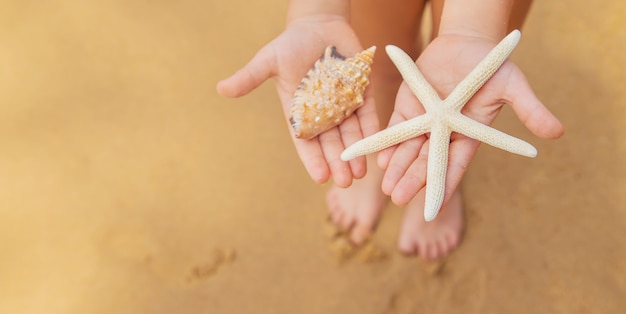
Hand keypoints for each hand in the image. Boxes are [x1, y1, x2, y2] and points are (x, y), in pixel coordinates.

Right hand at [217, 16, 379, 186]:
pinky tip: (375, 147)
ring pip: (351, 134)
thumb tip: (221, 89)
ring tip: (360, 173)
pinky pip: (367, 115)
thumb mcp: (268, 60)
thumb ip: (250, 77)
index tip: (321, 177)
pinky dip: (371, 131)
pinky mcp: (361, 93)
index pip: (306, 142)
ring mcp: (343, 105)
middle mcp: (322, 113)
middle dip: (338, 162)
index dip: (313, 160)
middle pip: (331, 143)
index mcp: (299, 112)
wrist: (319, 25)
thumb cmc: (290, 43)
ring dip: (355, 154)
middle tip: (345, 182)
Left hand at [378, 33, 563, 205]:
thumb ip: (530, 109)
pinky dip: (387, 144)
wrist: (466, 43)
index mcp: (467, 136)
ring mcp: (424, 122)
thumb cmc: (493, 65)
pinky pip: (395, 130)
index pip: (454, 167)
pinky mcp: (407, 108)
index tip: (433, 208)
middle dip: (413, 181)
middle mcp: (443, 135)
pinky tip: (380, 159)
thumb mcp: (514, 86)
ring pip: (408, 150)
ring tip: (387, 188)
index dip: (444, 186)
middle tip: (399, 199)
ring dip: (398, 168)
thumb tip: (558, 132)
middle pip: (427, 163)